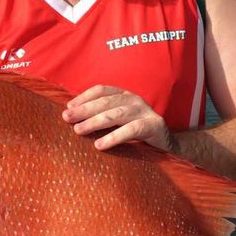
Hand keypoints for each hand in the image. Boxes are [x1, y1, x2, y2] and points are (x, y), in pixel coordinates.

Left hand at [62, 85, 176, 152]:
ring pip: (116, 114)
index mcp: (124, 95)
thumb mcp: (119, 121)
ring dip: (94, 122)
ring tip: (78, 130)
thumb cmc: (136, 132)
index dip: (84, 97)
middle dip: (84, 109)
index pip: (101, 90)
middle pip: (105, 101)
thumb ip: (101, 117)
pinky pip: (131, 130)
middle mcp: (134, 99)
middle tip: (67, 118)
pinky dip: (114, 137)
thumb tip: (73, 119)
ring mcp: (144, 110)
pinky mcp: (153, 125)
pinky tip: (99, 145)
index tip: (68, 107)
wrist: (168, 144)